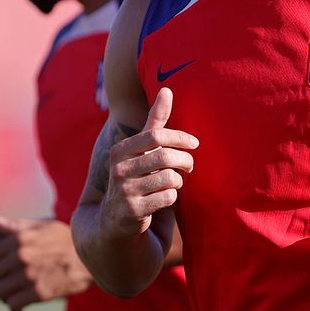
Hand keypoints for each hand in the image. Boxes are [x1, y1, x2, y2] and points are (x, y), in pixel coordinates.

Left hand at [0, 218, 91, 310]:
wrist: (91, 259)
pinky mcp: (39, 292)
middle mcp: (21, 256)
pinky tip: (20, 307)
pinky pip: (14, 304)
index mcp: (20, 239)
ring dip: (5, 296)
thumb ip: (18, 225)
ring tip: (13, 296)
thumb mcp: (44, 226)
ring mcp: (29, 275)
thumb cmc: (67, 240)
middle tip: (7, 285)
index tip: (0, 271)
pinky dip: (15, 308)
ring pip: (0, 292)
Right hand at [100, 88, 197, 239]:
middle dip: (186, 161)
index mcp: (120, 150)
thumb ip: (155, 122)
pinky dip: (172, 197)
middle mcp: (118, 169)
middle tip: (190, 166)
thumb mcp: (141, 149)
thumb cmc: (136, 177)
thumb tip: (167, 89)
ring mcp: (124, 191)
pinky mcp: (133, 211)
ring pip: (169, 178)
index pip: (156, 135)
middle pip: (166, 157)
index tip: (195, 144)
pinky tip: (164, 199)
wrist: (114, 221)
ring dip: (178, 181)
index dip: (180, 138)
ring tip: (174, 182)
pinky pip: (168, 197)